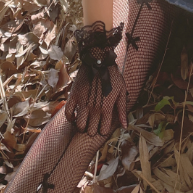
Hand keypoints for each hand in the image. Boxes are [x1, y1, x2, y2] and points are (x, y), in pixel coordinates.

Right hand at [64, 21, 126, 136]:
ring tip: (84, 122)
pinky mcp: (74, 96)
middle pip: (90, 131)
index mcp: (107, 109)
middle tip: (92, 125)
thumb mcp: (122, 93)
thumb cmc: (114, 77)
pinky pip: (68, 114)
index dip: (103, 130)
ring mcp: (83, 103)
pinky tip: (75, 116)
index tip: (102, 126)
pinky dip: (70, 118)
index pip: (103, 130)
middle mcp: (95, 109)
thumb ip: (122, 111)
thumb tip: (124, 126)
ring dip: (81, 126)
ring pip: (79, 126)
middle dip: (92, 130)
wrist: (99, 61)